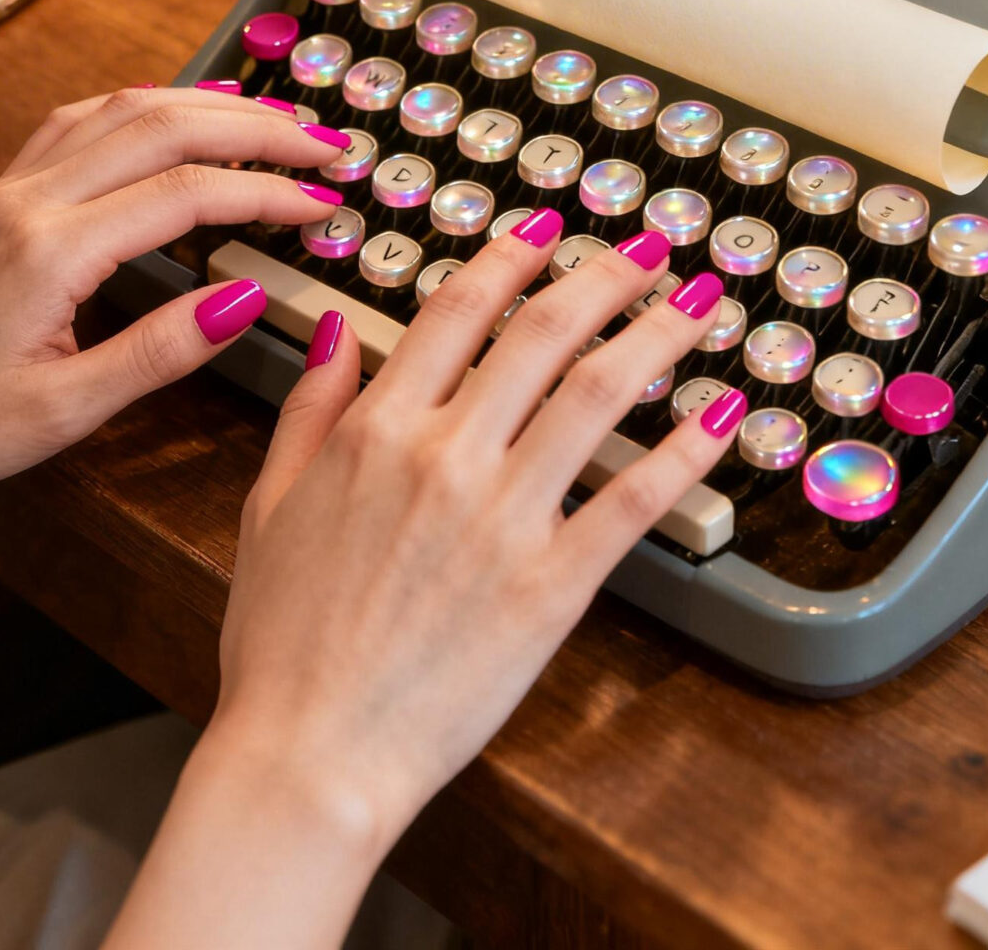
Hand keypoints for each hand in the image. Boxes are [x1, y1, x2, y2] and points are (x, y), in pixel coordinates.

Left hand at [0, 86, 350, 572]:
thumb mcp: (64, 413)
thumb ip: (159, 352)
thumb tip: (244, 301)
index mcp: (49, 251)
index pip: (185, 192)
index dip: (267, 190)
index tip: (325, 202)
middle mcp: (29, 200)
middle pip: (164, 125)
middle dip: (259, 127)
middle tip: (327, 146)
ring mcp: (11, 188)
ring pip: (124, 108)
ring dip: (208, 105)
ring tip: (276, 121)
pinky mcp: (2, 195)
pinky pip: (83, 121)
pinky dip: (147, 106)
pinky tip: (177, 116)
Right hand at [209, 218, 737, 863]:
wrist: (311, 754)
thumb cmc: (284, 643)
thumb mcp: (269, 504)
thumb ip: (309, 407)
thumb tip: (335, 331)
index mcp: (376, 430)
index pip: (459, 311)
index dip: (512, 259)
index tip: (549, 234)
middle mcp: (445, 456)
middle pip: (543, 333)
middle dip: (607, 277)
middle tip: (650, 250)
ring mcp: (504, 518)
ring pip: (599, 394)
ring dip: (658, 334)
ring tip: (699, 303)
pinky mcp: (552, 586)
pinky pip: (633, 500)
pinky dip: (684, 450)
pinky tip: (718, 415)